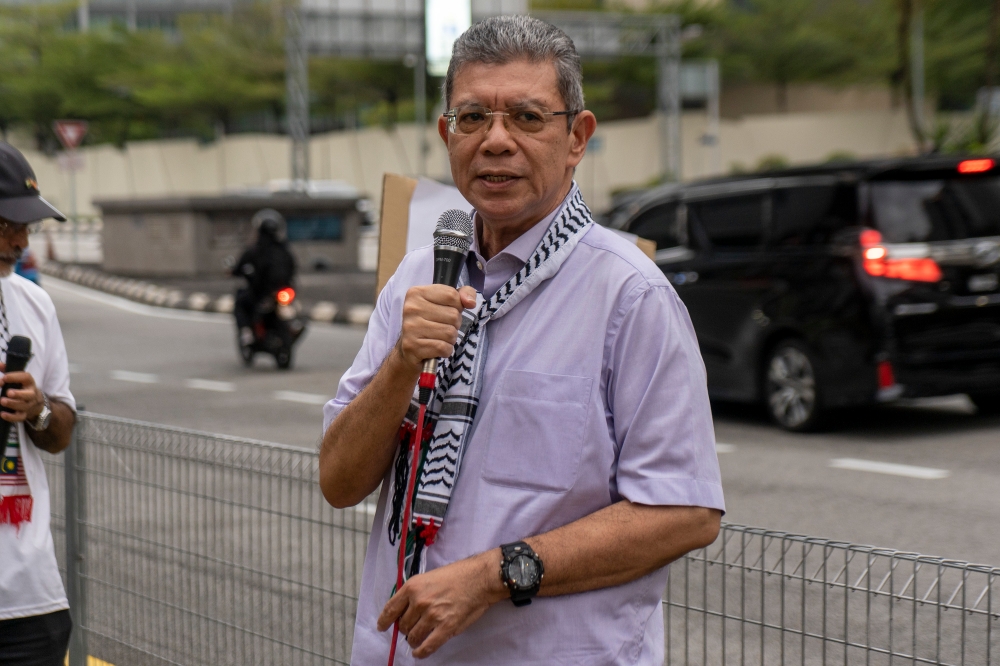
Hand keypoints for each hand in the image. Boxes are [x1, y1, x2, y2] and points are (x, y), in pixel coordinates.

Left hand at [0, 362, 43, 422]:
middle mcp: (31, 394)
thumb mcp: (18, 378)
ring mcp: (28, 405)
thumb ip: (7, 370)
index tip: (4, 377)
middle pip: (29, 395)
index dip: (16, 377)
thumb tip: (0, 364)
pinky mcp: (24, 414)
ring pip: (23, 406)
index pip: (26, 377)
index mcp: (29, 383)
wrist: (35, 403)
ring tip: (2, 401)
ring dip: (12, 404)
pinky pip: (20, 417)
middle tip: (8, 392)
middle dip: (18, 394)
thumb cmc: (22, 388)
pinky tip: (2, 414)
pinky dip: (11, 417)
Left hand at [377, 549, 505, 657]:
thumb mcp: (428, 577)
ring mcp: (432, 615)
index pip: (391, 609)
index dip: (384, 621)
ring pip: (413, 637)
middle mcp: (420, 602)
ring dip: (414, 641)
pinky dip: (421, 652)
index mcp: (413, 587)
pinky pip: (428, 646)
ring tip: (417, 640)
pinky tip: (419, 653)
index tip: (382, 627)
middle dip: (406, 629)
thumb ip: (415, 593)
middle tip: (413, 628)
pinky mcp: (446, 627)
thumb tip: (405, 611)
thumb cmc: (456, 575)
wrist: (479, 578)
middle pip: (403, 626)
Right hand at [395, 285, 477, 372]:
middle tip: (442, 327)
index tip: (446, 311)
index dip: (457, 306)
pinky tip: (436, 349)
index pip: (452, 295)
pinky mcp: (412, 346)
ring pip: (450, 333)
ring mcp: (410, 327)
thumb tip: (470, 302)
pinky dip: (445, 351)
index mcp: (417, 293)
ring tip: (438, 338)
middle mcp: (411, 308)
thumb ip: (463, 294)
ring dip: (450, 339)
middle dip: (454, 325)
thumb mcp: (446, 303)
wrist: (409, 350)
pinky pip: (443, 348)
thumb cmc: (430, 322)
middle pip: (453, 315)